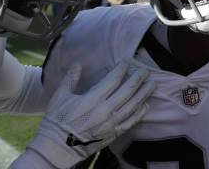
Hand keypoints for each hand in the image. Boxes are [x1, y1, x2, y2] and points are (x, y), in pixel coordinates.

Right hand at [28, 62, 154, 167]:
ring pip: (133, 106)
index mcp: (92, 99)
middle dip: (138, 79)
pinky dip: (140, 113)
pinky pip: (131, 122)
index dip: (122, 69)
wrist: (57, 147)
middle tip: (146, 70)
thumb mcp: (60, 96)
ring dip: (144, 94)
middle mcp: (104, 110)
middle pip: (127, 91)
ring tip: (152, 84)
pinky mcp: (113, 134)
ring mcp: (111, 123)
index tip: (127, 62)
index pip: (113, 80)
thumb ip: (70, 79)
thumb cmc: (57, 120)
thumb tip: (78, 64)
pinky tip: (146, 105)